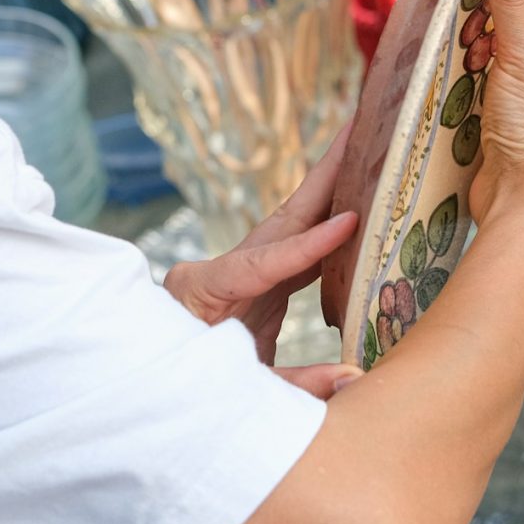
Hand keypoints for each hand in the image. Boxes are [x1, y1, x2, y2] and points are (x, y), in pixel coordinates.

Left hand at [164, 125, 363, 400]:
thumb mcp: (241, 393)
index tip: (347, 222)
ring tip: (365, 150)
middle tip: (359, 129)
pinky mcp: (257, 283)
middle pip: (280, 220)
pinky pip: (299, 247)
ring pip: (292, 225)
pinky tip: (358, 206)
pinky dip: (328, 226)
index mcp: (202, 292)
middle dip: (323, 176)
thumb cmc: (192, 393)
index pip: (261, 264)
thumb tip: (355, 380)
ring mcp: (239, 272)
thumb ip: (295, 386)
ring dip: (330, 190)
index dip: (307, 247)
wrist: (158, 390)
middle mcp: (219, 270)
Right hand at [465, 0, 523, 237]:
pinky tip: (449, 88)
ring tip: (461, 67)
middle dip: (472, 25)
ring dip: (461, 55)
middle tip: (463, 39)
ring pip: (479, 55)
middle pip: (497, 23)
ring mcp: (520, 96)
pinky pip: (467, 86)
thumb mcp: (521, 52)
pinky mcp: (495, 120)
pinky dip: (454, 81)